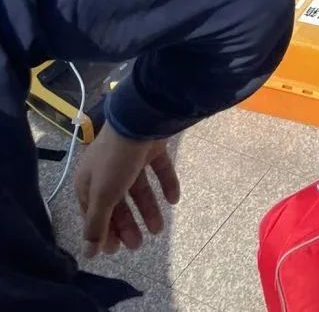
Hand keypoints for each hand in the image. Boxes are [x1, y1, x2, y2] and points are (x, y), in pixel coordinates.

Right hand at [74, 124, 179, 258]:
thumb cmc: (116, 160)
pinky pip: (159, 169)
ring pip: (139, 188)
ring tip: (159, 229)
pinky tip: (174, 199)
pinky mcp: (151, 148)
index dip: (103, 232)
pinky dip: (167, 184)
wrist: (140, 119)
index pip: (93, 213)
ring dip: (148, 209)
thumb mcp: (102, 196)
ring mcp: (130, 158)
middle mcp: (107, 170)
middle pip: (117, 203)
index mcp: (89, 181)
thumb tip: (88, 254)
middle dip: (127, 225)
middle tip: (139, 245)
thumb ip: (96, 225)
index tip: (115, 250)